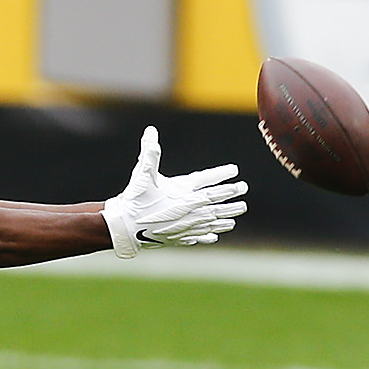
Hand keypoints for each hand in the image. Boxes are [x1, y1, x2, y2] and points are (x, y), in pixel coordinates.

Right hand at [101, 126, 246, 256]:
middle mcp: (189, 208)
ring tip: (238, 212)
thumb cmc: (134, 199)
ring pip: (212, 220)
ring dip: (226, 216)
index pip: (208, 180)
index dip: (222, 174)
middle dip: (231, 195)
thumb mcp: (142, 174)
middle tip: (243, 189)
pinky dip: (208, 235)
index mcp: (182, 191)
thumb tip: (151, 130)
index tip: (235, 170)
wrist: (124, 227)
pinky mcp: (178, 237)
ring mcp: (186, 225)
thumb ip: (149, 153)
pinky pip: (198, 236)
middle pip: (216, 201)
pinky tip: (215, 236)